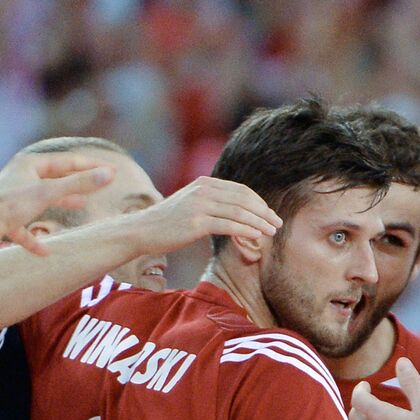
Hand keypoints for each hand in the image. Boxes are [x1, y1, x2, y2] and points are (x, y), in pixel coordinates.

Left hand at [0, 152, 113, 253]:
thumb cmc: (9, 204)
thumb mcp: (49, 192)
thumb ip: (80, 183)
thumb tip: (109, 175)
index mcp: (30, 166)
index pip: (67, 161)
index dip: (91, 165)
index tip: (112, 170)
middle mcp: (22, 179)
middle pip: (56, 178)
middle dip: (78, 182)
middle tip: (101, 185)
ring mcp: (14, 200)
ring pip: (44, 199)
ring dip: (62, 202)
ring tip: (82, 205)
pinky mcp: (6, 221)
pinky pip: (25, 228)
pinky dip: (36, 238)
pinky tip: (46, 250)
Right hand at [128, 176, 281, 253]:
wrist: (142, 230)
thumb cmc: (170, 222)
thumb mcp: (193, 204)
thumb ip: (214, 203)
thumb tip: (241, 212)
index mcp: (205, 184)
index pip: (241, 190)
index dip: (260, 203)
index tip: (271, 214)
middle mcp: (204, 191)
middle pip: (244, 200)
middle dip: (264, 212)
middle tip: (277, 224)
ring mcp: (199, 205)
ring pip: (239, 212)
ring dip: (259, 222)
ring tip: (271, 232)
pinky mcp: (195, 222)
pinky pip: (228, 225)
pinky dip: (245, 230)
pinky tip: (256, 236)